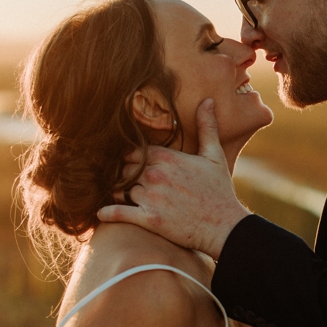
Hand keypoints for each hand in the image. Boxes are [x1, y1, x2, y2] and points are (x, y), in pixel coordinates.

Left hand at [96, 99, 249, 258]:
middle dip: (124, 175)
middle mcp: (155, 174)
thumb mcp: (214, 156)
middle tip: (124, 181)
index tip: (131, 164)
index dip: (131, 158)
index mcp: (167, 157)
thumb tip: (207, 101)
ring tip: (120, 196)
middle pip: (123, 169)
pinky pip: (118, 212)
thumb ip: (207, 127)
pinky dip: (108, 213)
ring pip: (119, 190)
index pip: (132, 151)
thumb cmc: (219, 191)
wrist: (225, 226)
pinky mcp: (149, 219)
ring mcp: (151, 197)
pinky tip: (102, 213)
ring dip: (119, 193)